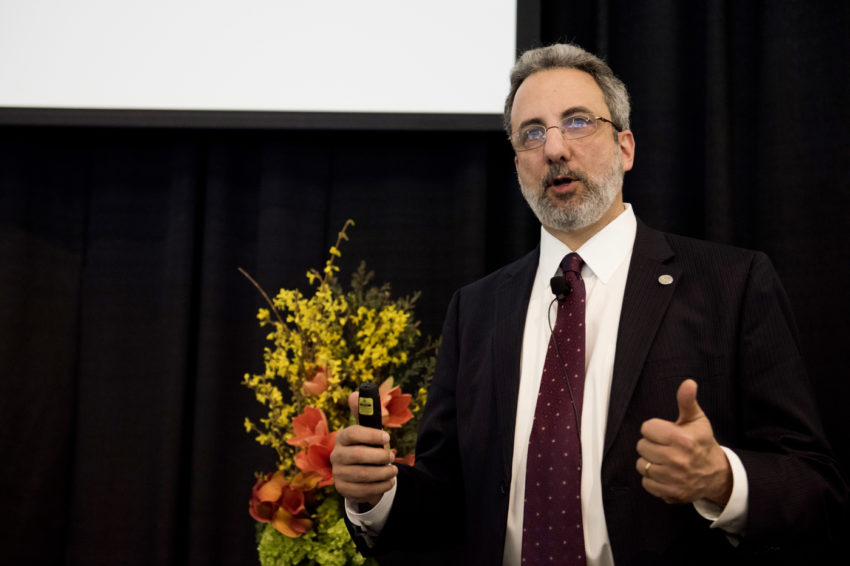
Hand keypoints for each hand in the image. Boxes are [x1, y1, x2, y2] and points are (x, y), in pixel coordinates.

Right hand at [330, 392, 396, 506]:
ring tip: (394, 470)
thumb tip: (357, 392)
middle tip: (392, 456)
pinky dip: (380, 487)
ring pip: (362, 475)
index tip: (388, 436)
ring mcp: (338, 473)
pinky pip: (363, 490)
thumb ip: (365, 413)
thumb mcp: (370, 430)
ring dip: (383, 473)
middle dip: (380, 456)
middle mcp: (336, 455)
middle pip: (358, 455)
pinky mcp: (343, 489)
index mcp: (343, 437)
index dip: (371, 435)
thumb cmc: (368, 446)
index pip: (353, 433)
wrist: (363, 474)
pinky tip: (389, 482)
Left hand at [635, 379, 731, 505]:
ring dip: (650, 462)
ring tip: (664, 460)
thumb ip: (687, 401)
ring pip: (641, 465)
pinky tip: (664, 473)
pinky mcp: (670, 493)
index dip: (654, 429)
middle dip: (651, 445)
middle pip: (641, 446)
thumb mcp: (697, 420)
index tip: (665, 433)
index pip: (647, 428)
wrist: (716, 474)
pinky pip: (646, 482)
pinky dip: (652, 479)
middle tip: (665, 446)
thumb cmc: (702, 443)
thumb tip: (688, 383)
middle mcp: (677, 460)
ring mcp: (673, 478)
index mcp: (682, 439)